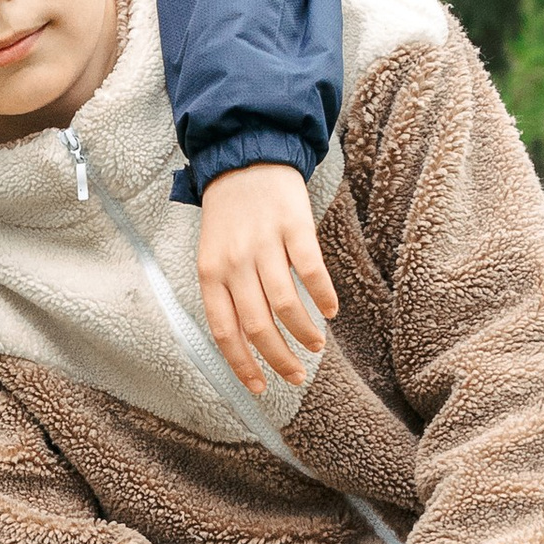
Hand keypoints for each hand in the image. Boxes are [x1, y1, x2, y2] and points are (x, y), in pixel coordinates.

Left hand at [197, 163, 338, 399]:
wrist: (244, 156)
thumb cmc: (230, 214)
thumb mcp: (214, 254)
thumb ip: (227, 293)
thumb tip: (247, 341)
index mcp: (210, 274)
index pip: (225, 332)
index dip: (242, 364)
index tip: (260, 388)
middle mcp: (235, 263)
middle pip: (258, 326)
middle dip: (279, 359)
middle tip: (297, 376)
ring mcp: (264, 244)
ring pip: (286, 305)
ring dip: (305, 333)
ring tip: (317, 346)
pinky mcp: (293, 226)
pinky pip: (311, 271)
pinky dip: (324, 296)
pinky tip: (332, 311)